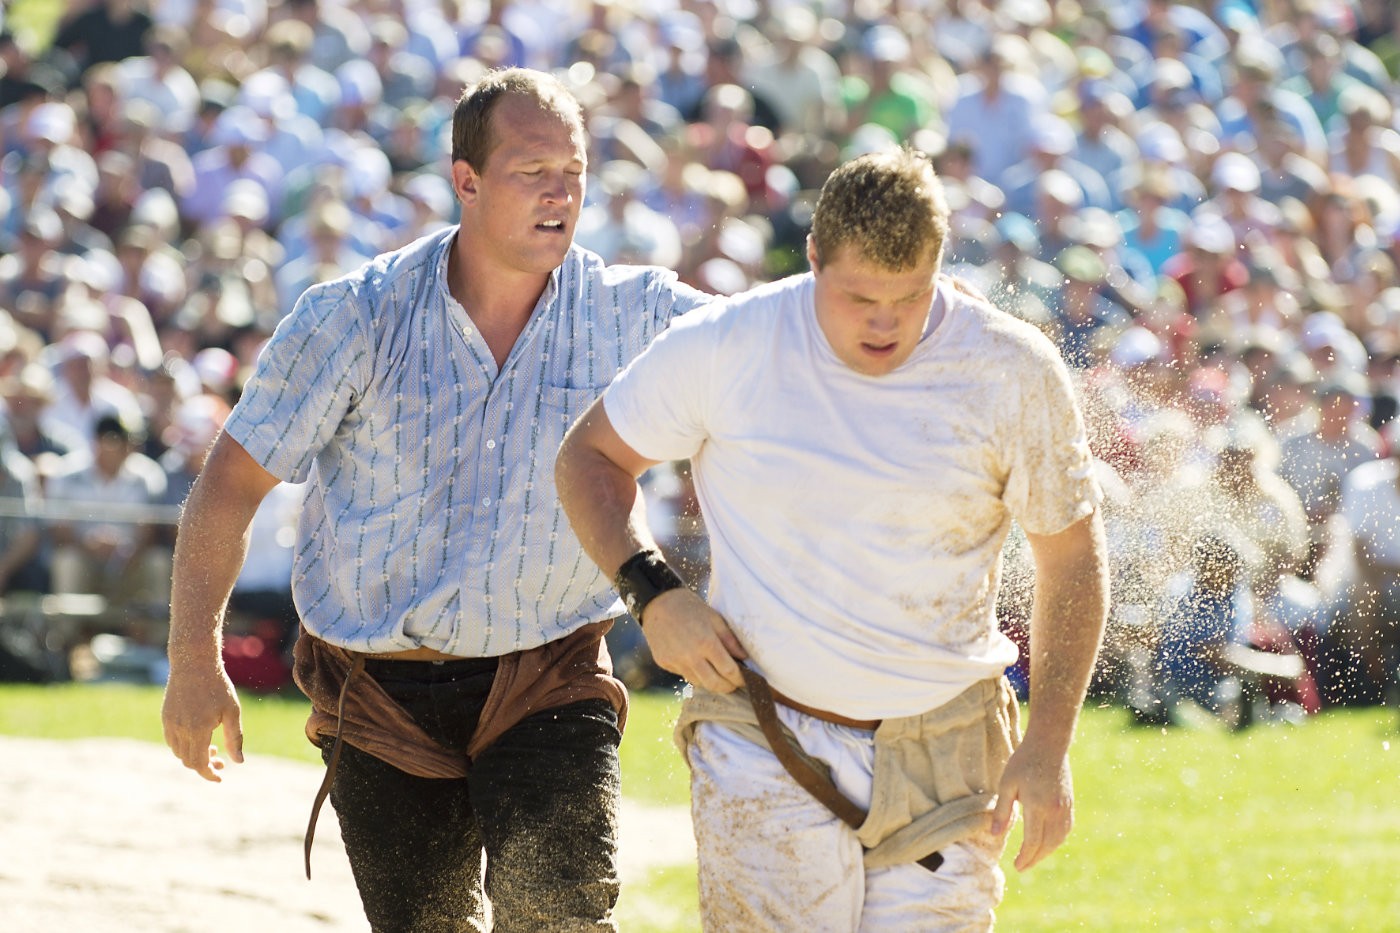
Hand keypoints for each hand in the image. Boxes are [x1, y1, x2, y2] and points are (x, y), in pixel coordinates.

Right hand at [161, 661, 244, 781]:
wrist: (194, 664)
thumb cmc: (218, 686)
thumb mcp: (232, 712)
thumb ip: (235, 738)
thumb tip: (238, 762)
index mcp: (197, 730)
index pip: (199, 764)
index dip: (209, 774)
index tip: (220, 777)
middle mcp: (180, 730)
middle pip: (188, 761)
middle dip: (205, 765)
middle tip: (221, 759)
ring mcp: (170, 724)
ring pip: (178, 752)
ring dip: (193, 756)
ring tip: (212, 746)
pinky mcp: (165, 717)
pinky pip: (171, 741)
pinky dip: (184, 746)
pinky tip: (198, 738)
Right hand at [640, 588, 747, 692]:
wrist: (659, 603)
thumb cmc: (691, 608)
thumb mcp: (715, 618)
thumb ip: (731, 640)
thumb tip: (744, 658)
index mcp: (706, 642)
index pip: (729, 670)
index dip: (740, 678)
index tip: (746, 680)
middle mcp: (690, 656)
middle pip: (714, 684)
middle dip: (728, 687)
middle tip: (733, 684)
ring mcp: (675, 661)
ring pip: (699, 682)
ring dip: (710, 681)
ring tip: (717, 674)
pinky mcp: (664, 663)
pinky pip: (684, 675)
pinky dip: (694, 673)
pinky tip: (697, 663)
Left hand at [989, 737, 1073, 871]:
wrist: (1049, 745)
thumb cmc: (1023, 761)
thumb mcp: (1007, 783)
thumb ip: (1002, 810)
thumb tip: (994, 835)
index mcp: (1037, 806)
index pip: (1033, 840)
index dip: (1025, 856)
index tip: (1017, 866)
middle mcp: (1055, 810)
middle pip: (1047, 844)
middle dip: (1035, 858)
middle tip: (1023, 867)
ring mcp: (1065, 808)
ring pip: (1058, 839)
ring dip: (1046, 852)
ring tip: (1033, 857)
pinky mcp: (1070, 804)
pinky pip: (1066, 830)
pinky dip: (1056, 841)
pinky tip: (1048, 843)